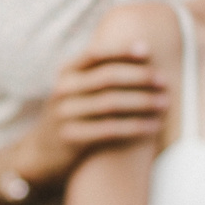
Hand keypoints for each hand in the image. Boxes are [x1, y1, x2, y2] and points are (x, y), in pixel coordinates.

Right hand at [10, 40, 168, 188]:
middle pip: (108, 78)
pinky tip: (153, 126)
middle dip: (140, 77)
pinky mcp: (71, 138)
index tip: (148, 51)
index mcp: (65, 73)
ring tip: (165, 103)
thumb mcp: (73, 90)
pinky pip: (110, 129)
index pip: (96, 54)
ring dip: (143, 102)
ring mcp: (65, 114)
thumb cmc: (70, 116)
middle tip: (164, 81)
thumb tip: (140, 52)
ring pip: (111, 103)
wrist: (39, 154)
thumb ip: (95, 74)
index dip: (122, 51)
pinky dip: (135, 126)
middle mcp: (63, 90)